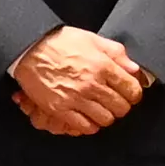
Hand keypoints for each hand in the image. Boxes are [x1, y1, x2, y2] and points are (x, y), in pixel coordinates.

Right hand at [10, 27, 144, 135]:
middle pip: (121, 108)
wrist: (30, 48)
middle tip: (115, 102)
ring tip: (101, 110)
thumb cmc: (58, 41)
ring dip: (106, 116)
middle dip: (121, 106)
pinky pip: (84, 126)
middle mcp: (92, 83)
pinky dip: (90, 125)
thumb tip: (134, 69)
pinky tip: (88, 117)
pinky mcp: (60, 109)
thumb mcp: (92, 39)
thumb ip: (116, 53)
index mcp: (102, 65)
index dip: (134, 94)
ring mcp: (76, 98)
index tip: (129, 94)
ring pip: (105, 119)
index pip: (132, 90)